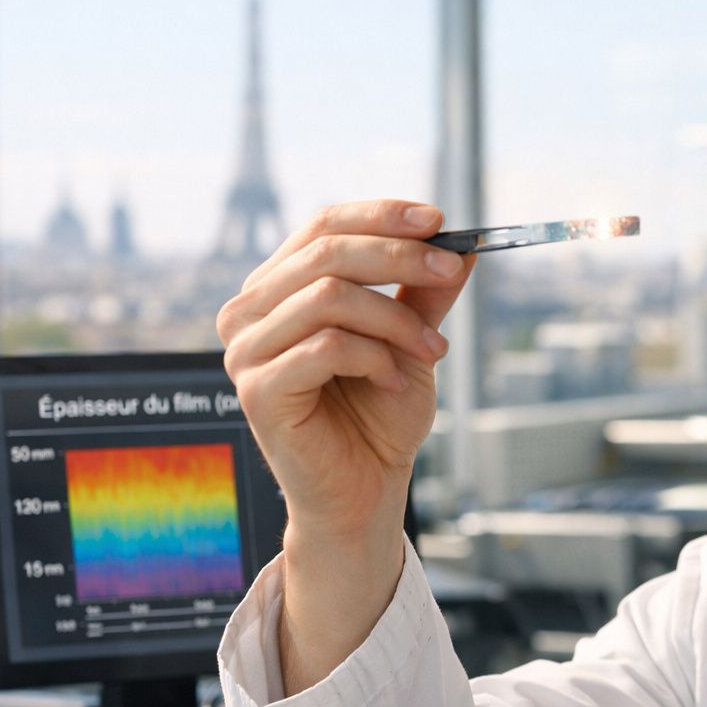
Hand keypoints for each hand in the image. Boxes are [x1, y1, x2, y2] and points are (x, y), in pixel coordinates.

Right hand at [218, 199, 469, 538]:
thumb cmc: (378, 417)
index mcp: (278, 288)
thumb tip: (461, 245)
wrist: (365, 491)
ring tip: (432, 352)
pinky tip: (393, 383)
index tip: (439, 219)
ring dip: (395, 319)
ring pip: (329, 297)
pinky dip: (375, 358)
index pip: (323, 226)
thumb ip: (425, 293)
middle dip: (400, 256)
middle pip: (326, 252)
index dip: (381, 216)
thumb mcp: (411, 341)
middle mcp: (249, 312)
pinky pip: (327, 347)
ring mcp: (246, 351)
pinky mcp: (258, 390)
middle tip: (452, 271)